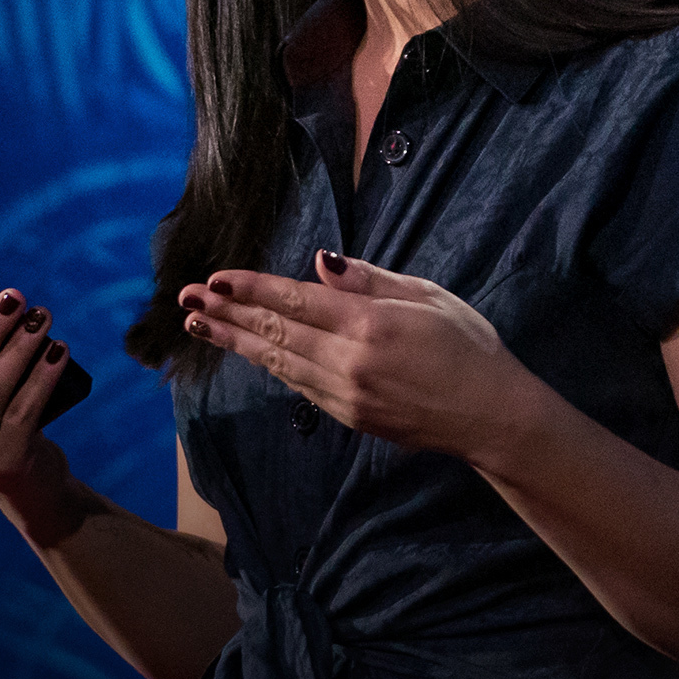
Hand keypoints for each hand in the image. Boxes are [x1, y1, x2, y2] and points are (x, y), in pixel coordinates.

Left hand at [179, 250, 536, 457]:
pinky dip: (270, 364)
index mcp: (369, 325)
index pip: (295, 301)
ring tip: (200, 324)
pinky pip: (299, 385)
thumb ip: (368, 281)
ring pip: (277, 363)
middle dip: (226, 315)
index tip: (214, 279)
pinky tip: (248, 350)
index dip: (250, 289)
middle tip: (186, 300)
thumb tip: (320, 262)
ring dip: (236, 342)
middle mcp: (349, 362)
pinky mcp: (349, 417)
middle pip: (274, 333)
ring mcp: (346, 395)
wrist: (491, 416)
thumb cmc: (467, 346)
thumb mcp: (426, 297)